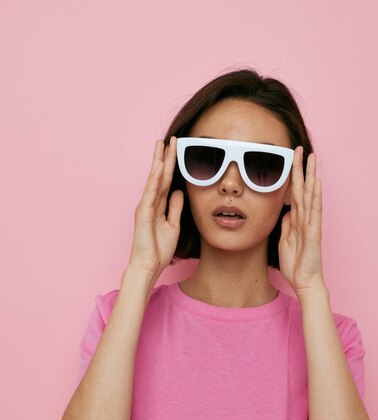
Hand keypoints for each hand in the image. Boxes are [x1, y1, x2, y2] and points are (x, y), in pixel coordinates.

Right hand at [127, 136, 183, 276]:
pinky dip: (154, 180)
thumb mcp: (173, 225)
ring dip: (159, 162)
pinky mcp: (142, 214)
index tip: (177, 148)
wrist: (148, 266)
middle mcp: (150, 203)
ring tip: (163, 145)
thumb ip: (175, 207)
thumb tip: (179, 191)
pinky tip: (159, 168)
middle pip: (159, 175)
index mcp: (157, 205)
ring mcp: (145, 207)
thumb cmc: (158, 250)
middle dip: (165, 157)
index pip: (166, 180)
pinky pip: (150, 194)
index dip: (171, 164)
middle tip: (172, 139)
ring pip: (154, 180)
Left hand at [278, 146, 325, 298]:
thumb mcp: (285, 241)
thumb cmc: (296, 265)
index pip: (295, 193)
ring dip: (311, 176)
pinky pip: (315, 211)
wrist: (305, 282)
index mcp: (298, 220)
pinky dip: (316, 196)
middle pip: (303, 188)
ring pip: (310, 195)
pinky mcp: (313, 233)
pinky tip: (316, 182)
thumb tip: (286, 212)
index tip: (291, 158)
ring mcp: (311, 224)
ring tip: (312, 158)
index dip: (292, 176)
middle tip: (300, 148)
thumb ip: (286, 226)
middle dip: (301, 168)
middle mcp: (306, 218)